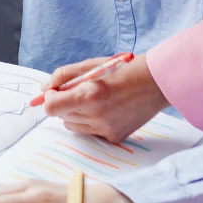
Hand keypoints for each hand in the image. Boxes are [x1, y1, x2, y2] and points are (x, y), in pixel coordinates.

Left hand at [40, 55, 166, 142]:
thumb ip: (64, 75)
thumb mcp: (92, 65)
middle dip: (64, 104)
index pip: (51, 107)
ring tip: (94, 101)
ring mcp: (106, 129)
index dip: (50, 98)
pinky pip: (91, 132)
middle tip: (79, 92)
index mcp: (89, 95)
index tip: (56, 91)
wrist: (158, 82)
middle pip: (61, 117)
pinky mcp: (115, 137)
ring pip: (74, 126)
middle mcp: (97, 116)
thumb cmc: (124, 70)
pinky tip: (107, 110)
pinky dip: (92, 122)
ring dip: (76, 114)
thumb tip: (45, 88)